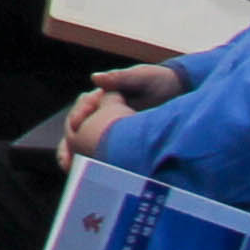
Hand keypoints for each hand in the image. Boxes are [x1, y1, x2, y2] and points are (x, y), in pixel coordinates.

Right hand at [61, 64, 185, 163]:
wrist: (182, 93)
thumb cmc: (159, 81)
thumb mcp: (142, 77)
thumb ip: (120, 77)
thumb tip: (95, 78)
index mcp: (105, 95)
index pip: (84, 105)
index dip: (78, 115)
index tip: (77, 124)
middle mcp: (105, 112)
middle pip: (79, 126)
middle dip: (71, 140)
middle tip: (67, 155)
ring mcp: (112, 126)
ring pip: (87, 141)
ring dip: (76, 153)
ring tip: (69, 167)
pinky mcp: (121, 140)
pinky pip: (104, 151)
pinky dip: (94, 161)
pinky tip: (89, 172)